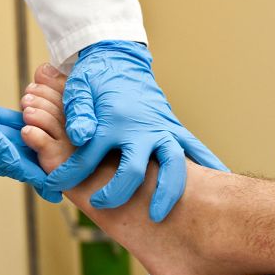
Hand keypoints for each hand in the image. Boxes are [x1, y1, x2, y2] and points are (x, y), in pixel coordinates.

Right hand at [0, 35, 58, 201]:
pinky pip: (6, 122)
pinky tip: (43, 126)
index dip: (31, 176)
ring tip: (60, 154)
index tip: (54, 187)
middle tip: (65, 176)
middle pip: (11, 157)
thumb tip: (12, 160)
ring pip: (11, 140)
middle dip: (38, 165)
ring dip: (35, 144)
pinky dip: (24, 123)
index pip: (4, 167)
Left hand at [45, 40, 227, 221]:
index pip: (87, 157)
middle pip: (134, 168)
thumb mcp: (79, 89)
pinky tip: (220, 183)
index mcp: (113, 120)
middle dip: (117, 192)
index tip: (54, 186)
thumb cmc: (95, 77)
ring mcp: (160, 128)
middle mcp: (140, 128)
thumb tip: (81, 136)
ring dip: (167, 191)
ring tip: (159, 216)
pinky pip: (195, 150)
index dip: (68, 175)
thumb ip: (78, 112)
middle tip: (101, 207)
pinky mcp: (173, 129)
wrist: (119, 58)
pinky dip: (209, 166)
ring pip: (172, 164)